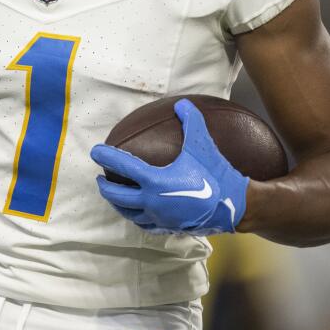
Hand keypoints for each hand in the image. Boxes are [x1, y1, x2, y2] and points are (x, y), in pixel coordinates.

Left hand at [90, 98, 249, 235]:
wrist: (234, 205)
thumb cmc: (215, 174)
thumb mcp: (201, 144)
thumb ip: (191, 121)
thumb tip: (182, 103)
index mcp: (155, 181)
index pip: (123, 166)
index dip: (106, 157)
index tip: (95, 151)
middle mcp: (151, 201)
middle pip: (117, 196)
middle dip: (105, 186)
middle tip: (100, 178)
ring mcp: (159, 216)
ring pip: (128, 213)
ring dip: (117, 204)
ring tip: (114, 196)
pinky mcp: (168, 227)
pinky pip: (144, 223)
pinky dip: (135, 216)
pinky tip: (137, 212)